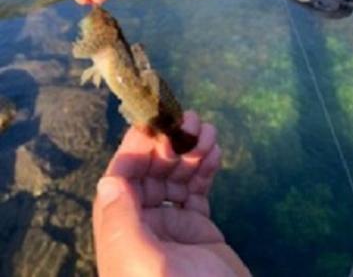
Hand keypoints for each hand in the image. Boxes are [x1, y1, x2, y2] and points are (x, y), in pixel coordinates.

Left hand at [93, 111, 250, 276]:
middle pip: (152, 172)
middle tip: (190, 119)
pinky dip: (206, 168)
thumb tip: (108, 179)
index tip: (157, 123)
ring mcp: (172, 225)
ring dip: (191, 150)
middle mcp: (142, 225)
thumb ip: (122, 223)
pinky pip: (198, 190)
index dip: (137, 148)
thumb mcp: (144, 264)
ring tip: (207, 130)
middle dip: (170, 143)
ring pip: (177, 176)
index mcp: (121, 233)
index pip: (121, 179)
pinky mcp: (199, 229)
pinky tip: (215, 152)